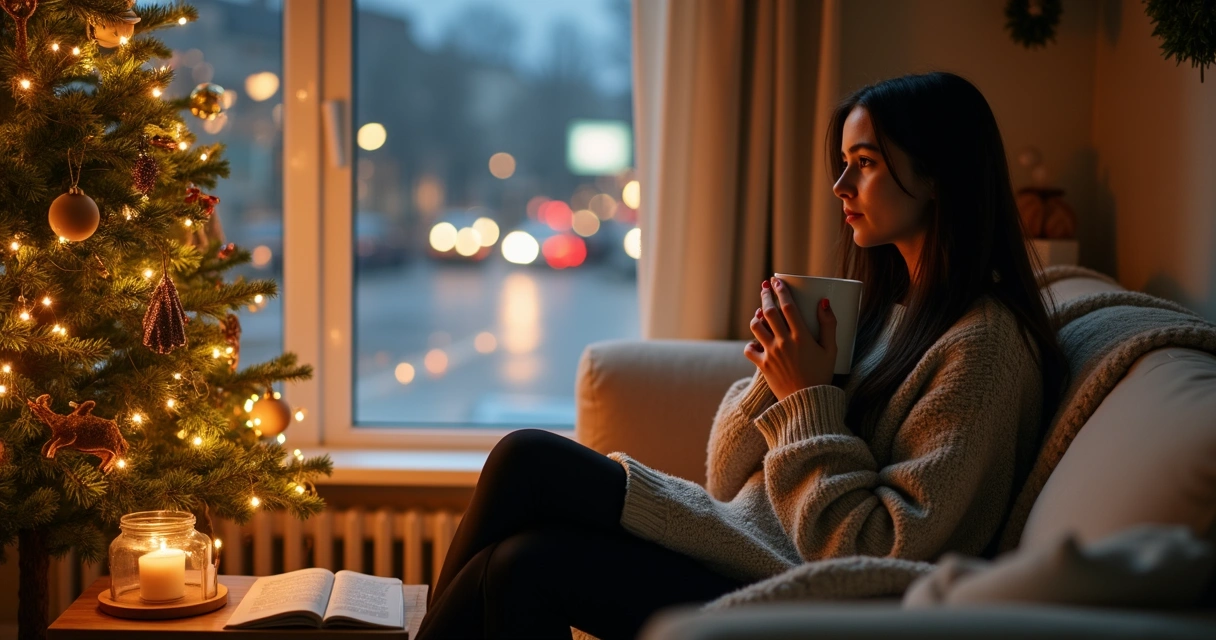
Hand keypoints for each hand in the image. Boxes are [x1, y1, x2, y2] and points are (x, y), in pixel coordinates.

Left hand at [743, 277, 837, 400]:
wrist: (808, 403)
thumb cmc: (822, 375)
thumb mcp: (831, 350)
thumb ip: (829, 325)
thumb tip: (824, 302)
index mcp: (802, 337)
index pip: (788, 307)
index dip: (781, 291)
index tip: (777, 281)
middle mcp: (784, 343)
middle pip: (769, 312)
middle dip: (766, 296)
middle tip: (765, 287)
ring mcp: (771, 354)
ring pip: (756, 327)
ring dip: (757, 317)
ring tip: (760, 313)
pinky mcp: (763, 366)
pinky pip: (749, 350)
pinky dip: (751, 344)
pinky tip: (756, 342)